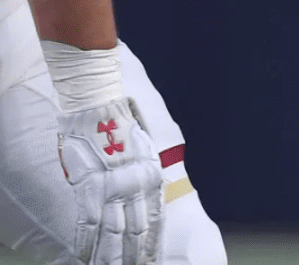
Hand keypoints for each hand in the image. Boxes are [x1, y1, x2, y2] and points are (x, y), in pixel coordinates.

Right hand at [58, 98, 162, 264]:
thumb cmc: (118, 126)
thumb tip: (140, 196)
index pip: (156, 218)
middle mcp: (136, 185)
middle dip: (133, 256)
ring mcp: (112, 187)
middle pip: (136, 231)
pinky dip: (86, 244)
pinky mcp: (90, 187)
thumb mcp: (143, 149)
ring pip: (113, 234)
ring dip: (110, 258)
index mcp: (152, 175)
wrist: (99, 106)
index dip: (153, 243)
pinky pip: (89, 224)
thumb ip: (142, 174)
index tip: (151, 261)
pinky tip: (84, 258)